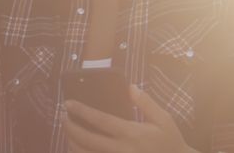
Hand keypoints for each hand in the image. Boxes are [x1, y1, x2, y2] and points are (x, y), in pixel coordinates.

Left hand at [64, 85, 196, 152]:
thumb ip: (146, 102)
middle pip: (86, 140)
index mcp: (131, 133)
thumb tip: (130, 87)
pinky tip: (79, 149)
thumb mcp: (163, 119)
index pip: (99, 120)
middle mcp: (120, 149)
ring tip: (68, 133)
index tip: (68, 103)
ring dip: (72, 144)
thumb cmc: (170, 142)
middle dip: (70, 128)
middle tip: (62, 118)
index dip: (81, 111)